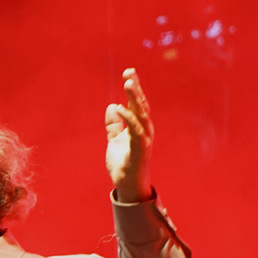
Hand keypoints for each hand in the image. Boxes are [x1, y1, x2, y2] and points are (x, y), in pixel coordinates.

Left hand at [105, 68, 154, 202]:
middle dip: (135, 87)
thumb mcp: (114, 140)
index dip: (134, 88)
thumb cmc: (123, 164)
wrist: (127, 185)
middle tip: (129, 71)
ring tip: (128, 82)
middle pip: (141, 104)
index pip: (137, 103)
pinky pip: (135, 129)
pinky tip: (119, 107)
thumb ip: (113, 125)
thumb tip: (112, 106)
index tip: (128, 73)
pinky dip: (128, 117)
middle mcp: (145, 129)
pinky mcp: (141, 147)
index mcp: (139, 126)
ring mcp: (144, 138)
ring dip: (135, 97)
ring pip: (141, 112)